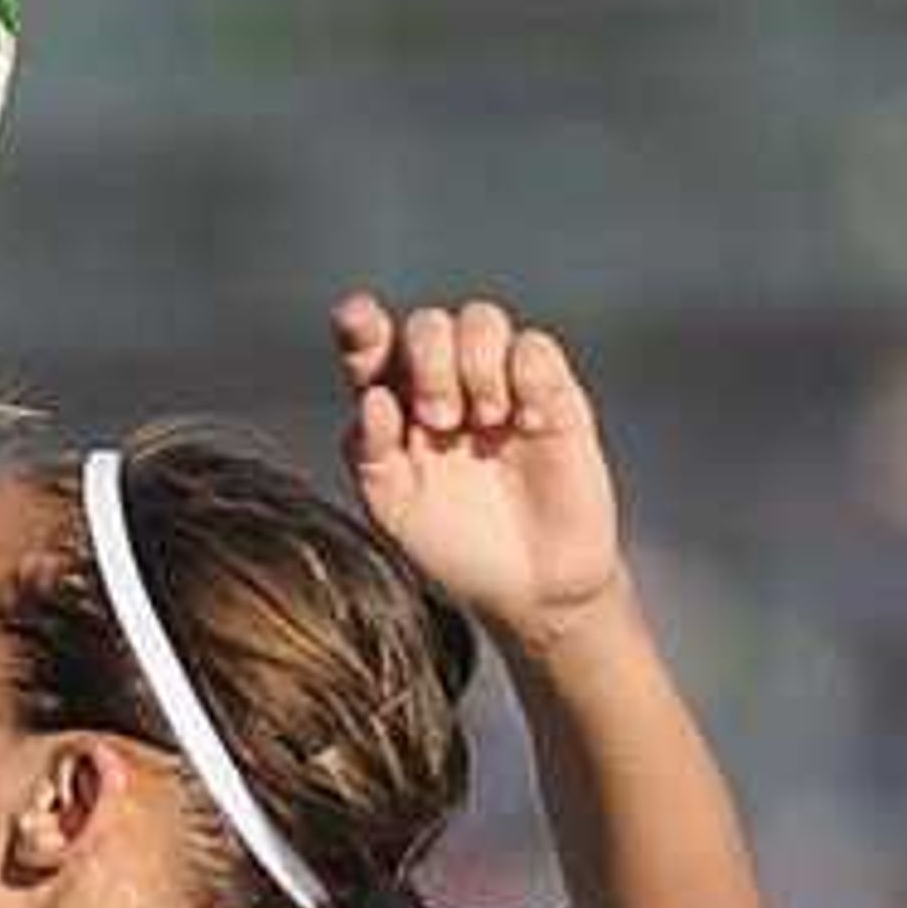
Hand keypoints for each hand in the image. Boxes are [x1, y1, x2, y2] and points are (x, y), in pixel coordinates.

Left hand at [334, 293, 626, 644]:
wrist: (531, 588)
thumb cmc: (455, 550)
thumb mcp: (396, 512)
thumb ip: (371, 454)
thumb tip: (373, 397)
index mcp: (397, 407)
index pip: (372, 349)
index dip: (361, 325)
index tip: (355, 323)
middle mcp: (445, 385)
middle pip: (427, 325)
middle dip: (430, 362)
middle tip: (440, 421)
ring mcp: (498, 384)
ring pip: (480, 320)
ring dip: (476, 363)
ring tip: (487, 422)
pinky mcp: (551, 392)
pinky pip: (533, 347)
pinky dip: (525, 375)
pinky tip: (529, 423)